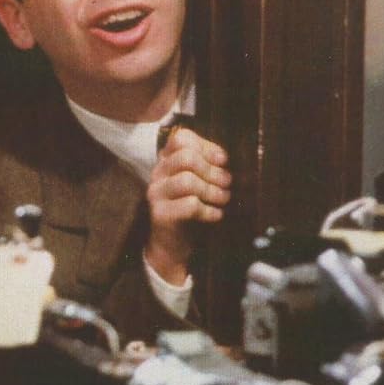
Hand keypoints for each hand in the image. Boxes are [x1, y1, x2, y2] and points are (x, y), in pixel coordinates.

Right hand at [145, 128, 231, 284]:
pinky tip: (216, 215)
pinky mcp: (161, 215)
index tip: (223, 161)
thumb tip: (224, 159)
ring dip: (212, 190)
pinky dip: (209, 210)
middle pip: (186, 157)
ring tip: (223, 199)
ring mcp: (157, 193)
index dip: (206, 146)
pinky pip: (190, 205)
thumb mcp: (196, 182)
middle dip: (213, 170)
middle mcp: (158, 173)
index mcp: (167, 161)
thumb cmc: (189, 210)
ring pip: (187, 180)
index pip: (181, 138)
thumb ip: (205, 166)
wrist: (171, 246)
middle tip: (227, 184)